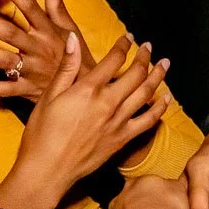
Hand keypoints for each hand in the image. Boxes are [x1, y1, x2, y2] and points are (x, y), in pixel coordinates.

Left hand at [0, 0, 90, 100]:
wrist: (87, 90)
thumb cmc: (77, 56)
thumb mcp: (71, 29)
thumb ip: (57, 5)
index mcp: (49, 31)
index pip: (28, 6)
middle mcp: (39, 49)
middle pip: (9, 33)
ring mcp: (33, 71)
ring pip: (3, 60)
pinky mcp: (29, 90)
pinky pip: (6, 89)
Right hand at [0, 32, 171, 208]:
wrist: (47, 170)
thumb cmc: (42, 133)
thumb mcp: (49, 96)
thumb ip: (66, 67)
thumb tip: (73, 39)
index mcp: (89, 89)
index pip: (114, 59)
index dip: (124, 45)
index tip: (129, 38)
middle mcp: (108, 103)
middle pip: (136, 73)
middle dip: (145, 57)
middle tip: (149, 47)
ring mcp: (118, 122)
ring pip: (147, 93)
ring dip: (158, 76)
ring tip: (164, 64)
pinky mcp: (123, 139)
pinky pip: (149, 120)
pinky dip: (160, 107)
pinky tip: (166, 98)